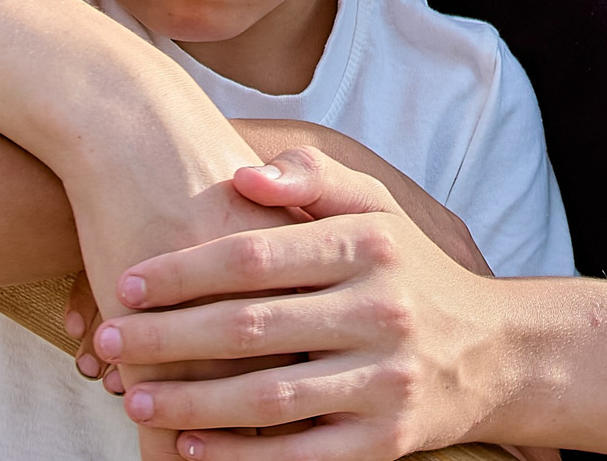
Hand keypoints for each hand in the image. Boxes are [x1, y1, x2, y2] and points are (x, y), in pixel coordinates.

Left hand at [95, 147, 518, 459]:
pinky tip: (189, 446)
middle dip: (170, 338)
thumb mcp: (376, 208)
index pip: (258, 257)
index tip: (128, 280)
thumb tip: (242, 174)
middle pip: (254, 328)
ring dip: (193, 401)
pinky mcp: (388, 440)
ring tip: (134, 397)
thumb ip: (312, 177)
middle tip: (110, 340)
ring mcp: (387, 380)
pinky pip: (301, 453)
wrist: (495, 351)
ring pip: (270, 396)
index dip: (185, 271)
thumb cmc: (408, 268)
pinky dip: (241, 454)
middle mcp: (383, 311)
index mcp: (371, 247)